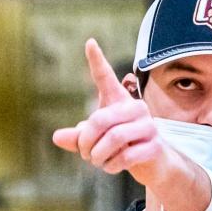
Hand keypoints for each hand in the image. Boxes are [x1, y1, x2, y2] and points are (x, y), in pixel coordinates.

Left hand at [52, 39, 175, 189]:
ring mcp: (149, 126)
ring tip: (96, 161)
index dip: (97, 61)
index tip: (90, 42)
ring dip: (98, 155)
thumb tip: (56, 137)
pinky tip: (111, 167)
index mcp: (119, 101)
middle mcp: (136, 107)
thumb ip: (78, 138)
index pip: (106, 78)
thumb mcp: (97, 141)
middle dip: (86, 141)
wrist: (153, 164)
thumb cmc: (122, 146)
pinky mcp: (155, 146)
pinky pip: (127, 156)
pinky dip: (112, 166)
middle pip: (101, 119)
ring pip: (114, 138)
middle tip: (84, 154)